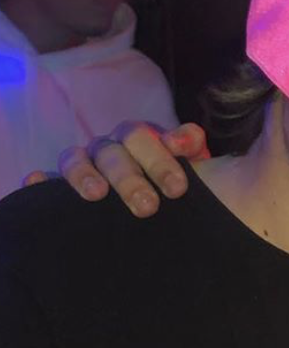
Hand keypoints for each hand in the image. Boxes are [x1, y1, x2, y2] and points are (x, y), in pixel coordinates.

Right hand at [23, 122, 209, 216]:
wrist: (168, 210)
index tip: (177, 189)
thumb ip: (191, 145)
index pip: (141, 137)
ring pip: (74, 159)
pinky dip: (39, 182)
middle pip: (110, 152)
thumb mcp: (195, 163)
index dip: (158, 160)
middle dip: (129, 179)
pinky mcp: (60, 190)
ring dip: (83, 175)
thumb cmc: (178, 185)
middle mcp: (107, 149)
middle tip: (147, 207)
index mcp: (137, 139)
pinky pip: (45, 181)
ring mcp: (82, 166)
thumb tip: (177, 141)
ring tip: (96, 195)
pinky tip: (35, 184)